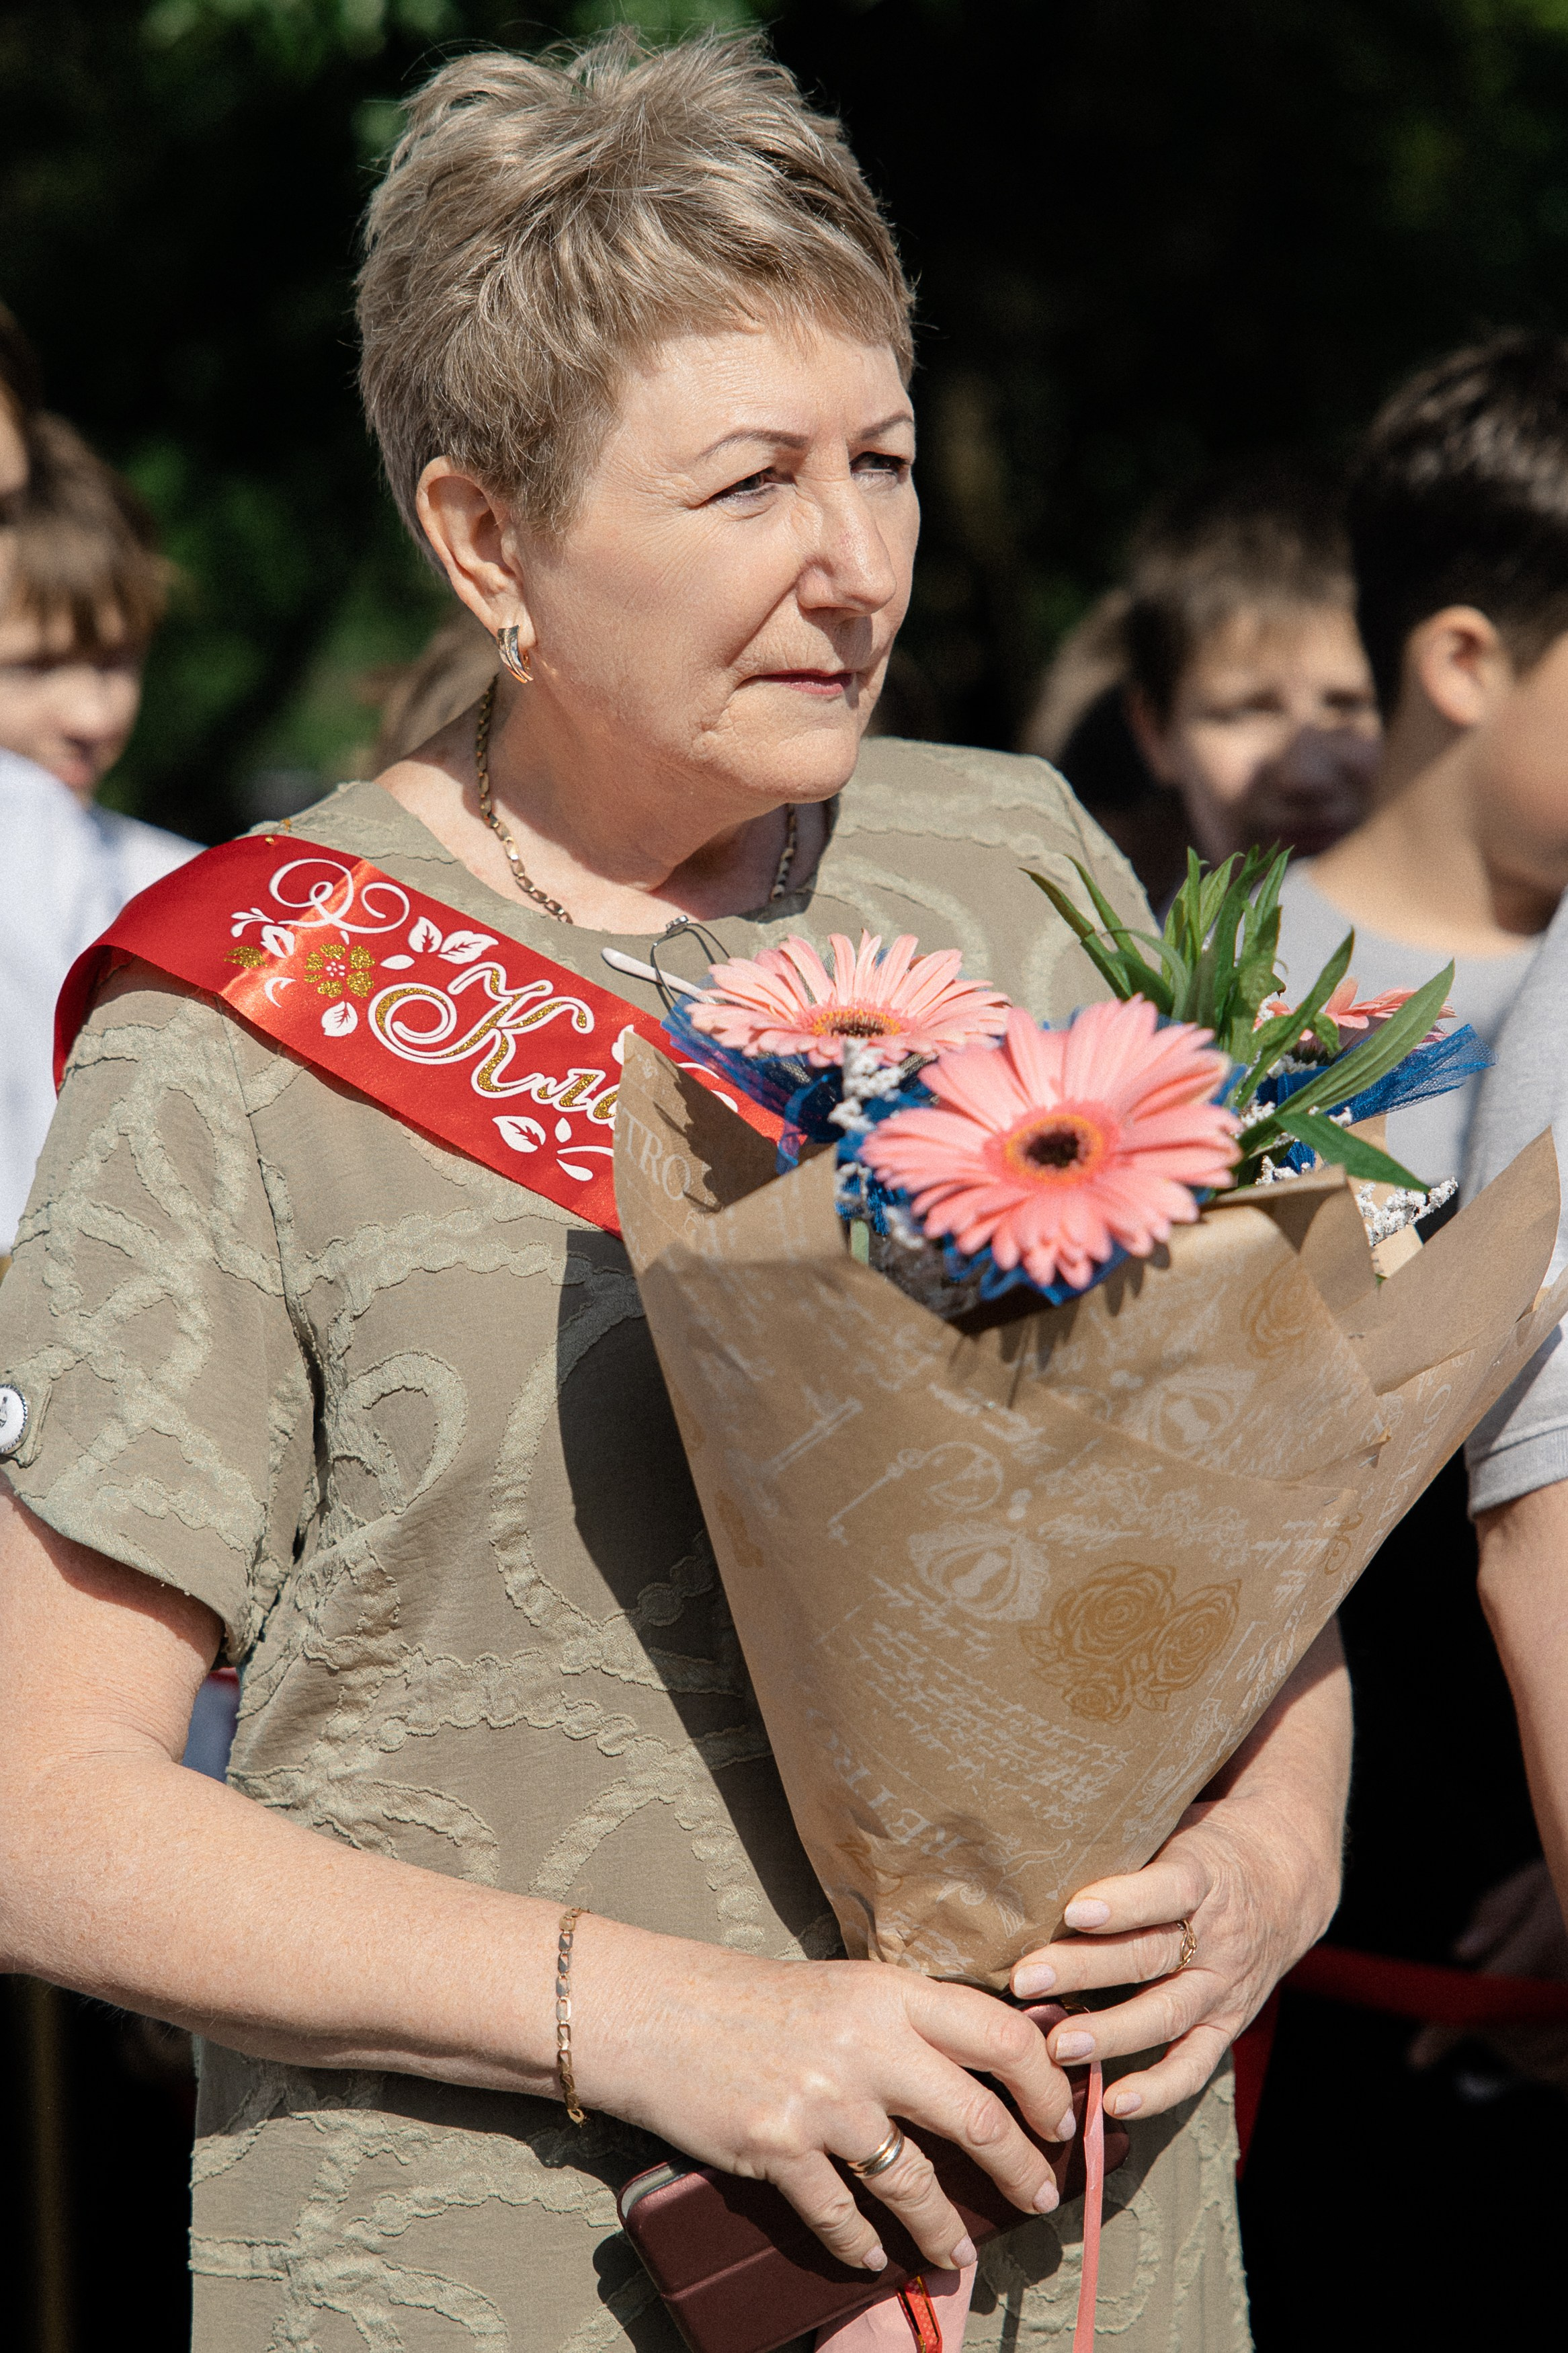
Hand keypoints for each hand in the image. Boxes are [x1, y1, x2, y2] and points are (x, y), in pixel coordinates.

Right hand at [571, 1924, 1076, 2275]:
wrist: (659, 2011)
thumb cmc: (755, 2000)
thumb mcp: (846, 1989)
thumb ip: (909, 2022)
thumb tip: (982, 2070)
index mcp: (890, 1992)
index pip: (1001, 2034)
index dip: (1044, 2083)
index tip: (1060, 2118)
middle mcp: (868, 2042)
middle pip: (977, 2116)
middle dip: (1021, 2169)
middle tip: (1039, 2197)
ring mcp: (824, 2098)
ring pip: (916, 2182)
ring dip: (945, 2230)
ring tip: (957, 2253)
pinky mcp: (780, 2146)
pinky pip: (843, 2217)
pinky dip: (863, 2248)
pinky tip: (875, 2258)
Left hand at [1005, 1783, 1339, 2121]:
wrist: (1288, 1877)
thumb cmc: (1207, 1846)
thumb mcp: (1177, 1826)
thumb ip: (1126, 1843)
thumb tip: (1041, 1840)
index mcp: (1203, 1875)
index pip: (1165, 1889)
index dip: (1121, 1902)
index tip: (1073, 1912)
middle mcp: (1215, 1936)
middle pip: (1149, 1956)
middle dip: (1084, 1970)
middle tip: (1025, 1980)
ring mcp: (1222, 1986)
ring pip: (1165, 2014)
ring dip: (1109, 2033)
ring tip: (1058, 2046)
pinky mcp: (1227, 2024)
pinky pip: (1194, 2064)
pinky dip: (1157, 2089)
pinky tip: (1114, 2103)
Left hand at [1410, 1856, 1567, 2087]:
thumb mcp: (1536, 1882)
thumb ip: (1497, 1912)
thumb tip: (1461, 1951)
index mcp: (1550, 1938)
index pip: (1489, 1993)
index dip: (1450, 2031)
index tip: (1417, 2059)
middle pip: (1506, 2032)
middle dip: (1482, 2025)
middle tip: (1479, 2000)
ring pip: (1535, 2060)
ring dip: (1511, 2047)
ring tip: (1516, 2009)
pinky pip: (1559, 2071)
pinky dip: (1542, 2063)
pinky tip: (1536, 2031)